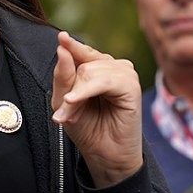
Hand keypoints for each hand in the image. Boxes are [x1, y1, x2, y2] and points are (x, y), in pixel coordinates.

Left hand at [51, 31, 142, 186]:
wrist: (104, 154)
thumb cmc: (87, 127)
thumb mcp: (65, 100)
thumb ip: (63, 74)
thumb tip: (63, 47)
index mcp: (98, 67)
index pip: (82, 52)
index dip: (71, 46)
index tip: (61, 37)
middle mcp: (113, 67)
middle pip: (82, 65)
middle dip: (70, 90)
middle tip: (67, 114)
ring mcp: (124, 74)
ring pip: (90, 71)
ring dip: (77, 96)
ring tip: (74, 116)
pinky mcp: (131, 86)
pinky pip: (103, 80)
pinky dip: (86, 91)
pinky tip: (74, 101)